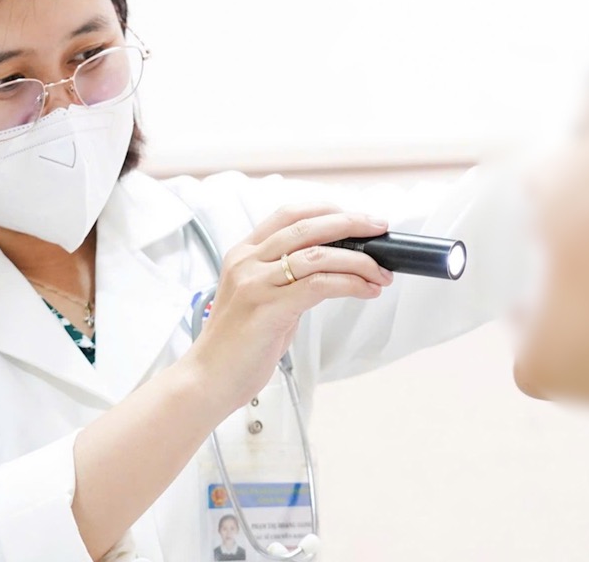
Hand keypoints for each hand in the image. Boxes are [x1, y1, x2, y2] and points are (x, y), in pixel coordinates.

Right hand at [186, 203, 394, 409]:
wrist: (208, 379)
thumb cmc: (236, 345)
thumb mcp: (258, 299)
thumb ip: (286, 279)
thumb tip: (330, 270)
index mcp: (243, 254)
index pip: (288, 215)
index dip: (326, 209)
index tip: (356, 216)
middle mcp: (247, 262)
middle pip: (307, 227)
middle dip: (350, 224)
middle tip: (378, 229)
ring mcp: (255, 283)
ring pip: (318, 255)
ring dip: (359, 261)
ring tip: (380, 272)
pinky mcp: (268, 308)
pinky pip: (319, 285)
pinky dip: (350, 283)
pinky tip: (366, 290)